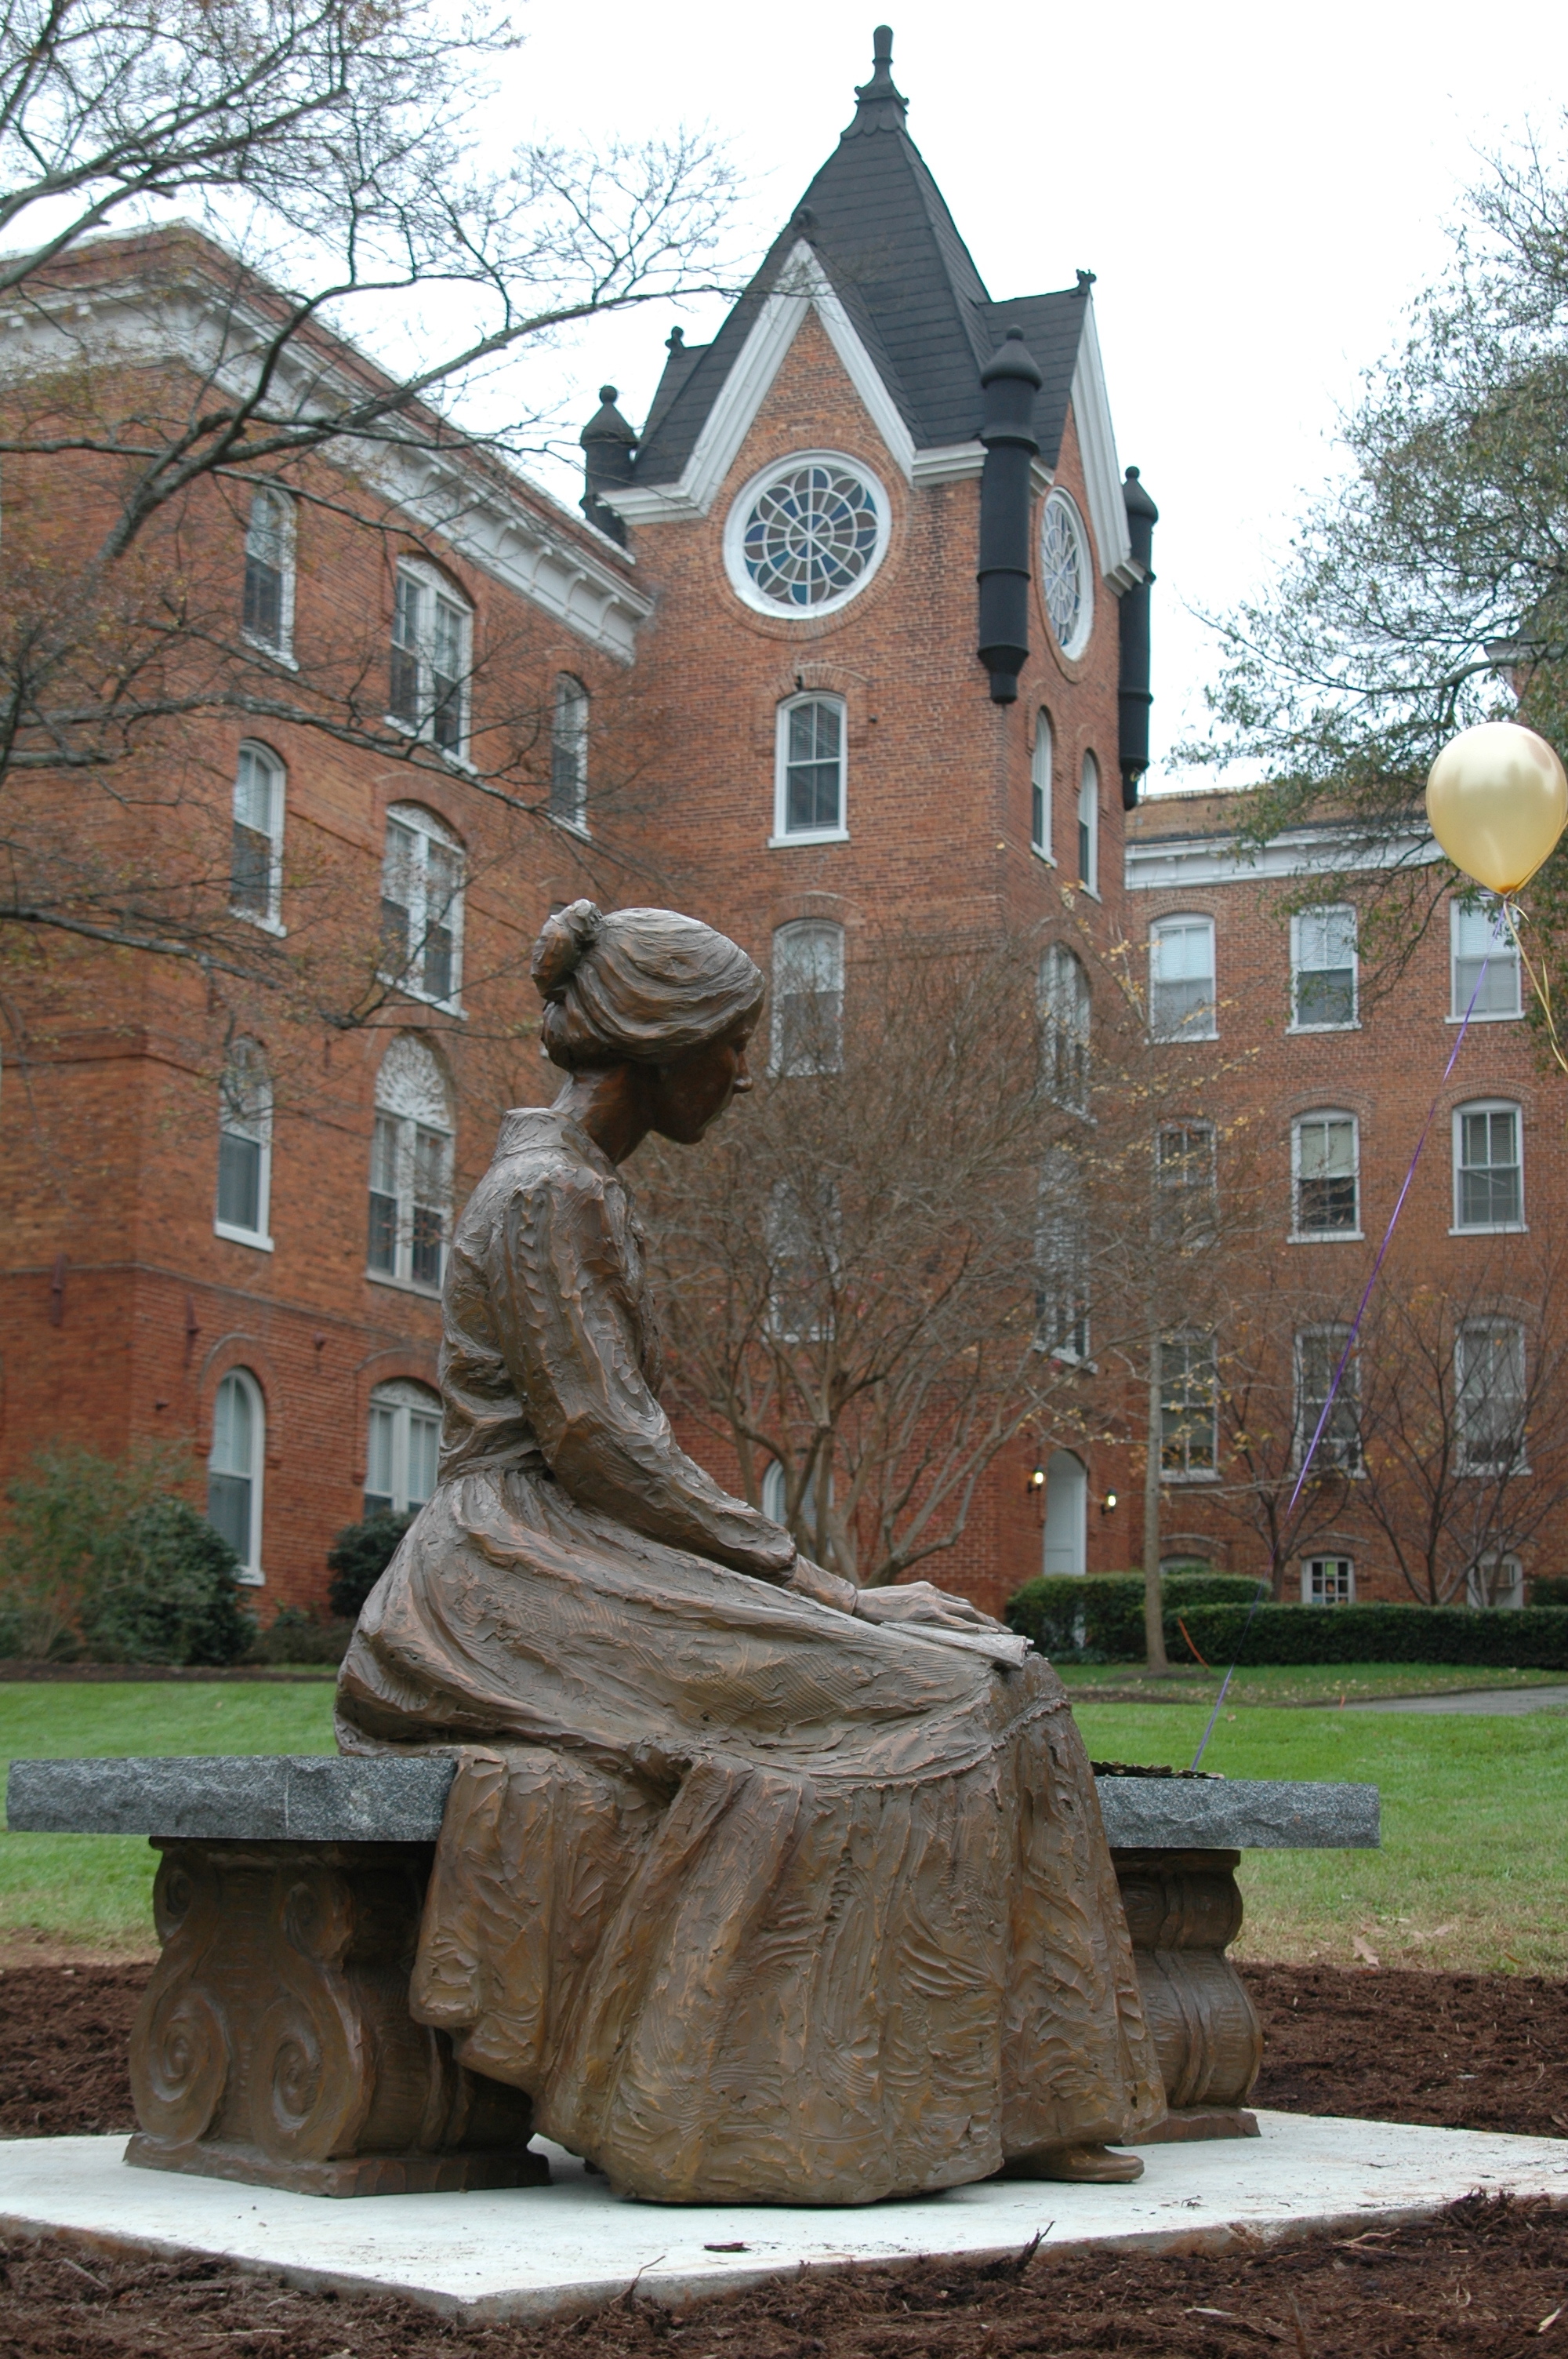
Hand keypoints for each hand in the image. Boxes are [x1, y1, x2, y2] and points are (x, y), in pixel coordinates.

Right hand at [852, 1580, 1005, 1632]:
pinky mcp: (926, 1612)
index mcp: (927, 1589)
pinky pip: (955, 1622)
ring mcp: (931, 1601)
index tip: (988, 1624)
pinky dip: (972, 1627)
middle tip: (1006, 1631)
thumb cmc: (877, 1606)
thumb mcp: (901, 1604)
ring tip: (1003, 1633)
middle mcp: (933, 1592)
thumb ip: (917, 1609)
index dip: (975, 1614)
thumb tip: (925, 1622)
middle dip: (988, 1619)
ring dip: (987, 1623)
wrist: (861, 1602)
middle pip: (967, 1607)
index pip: (957, 1603)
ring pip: (967, 1612)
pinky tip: (985, 1633)